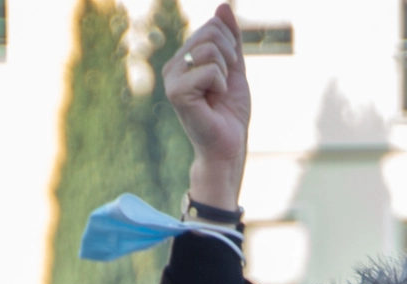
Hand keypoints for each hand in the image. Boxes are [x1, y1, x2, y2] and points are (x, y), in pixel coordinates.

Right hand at [164, 2, 249, 211]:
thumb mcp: (235, 69)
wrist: (228, 146)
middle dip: (231, 57)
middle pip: (212, 32)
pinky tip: (213, 102)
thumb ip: (231, 39)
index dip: (232, 46)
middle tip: (224, 85)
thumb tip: (224, 5)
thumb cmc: (230, 113)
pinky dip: (221, 86)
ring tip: (217, 94)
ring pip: (211, 50)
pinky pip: (211, 70)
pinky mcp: (176, 92)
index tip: (228, 72)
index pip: (213, 26)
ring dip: (226, 74)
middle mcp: (173, 65)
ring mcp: (172, 78)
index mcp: (183, 58)